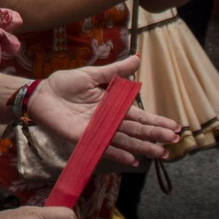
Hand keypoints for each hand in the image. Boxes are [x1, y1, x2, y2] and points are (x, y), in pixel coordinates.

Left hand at [31, 56, 179, 169]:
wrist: (42, 92)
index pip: (139, 115)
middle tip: (175, 142)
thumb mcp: (93, 74)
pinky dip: (118, 153)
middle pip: (136, 129)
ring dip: (143, 147)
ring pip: (125, 140)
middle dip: (155, 135)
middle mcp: (108, 120)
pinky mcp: (84, 137)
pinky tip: (132, 159)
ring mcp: (97, 130)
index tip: (176, 127)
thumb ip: (116, 71)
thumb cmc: (66, 83)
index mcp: (112, 105)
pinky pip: (103, 145)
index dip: (157, 121)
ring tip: (161, 154)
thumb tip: (138, 59)